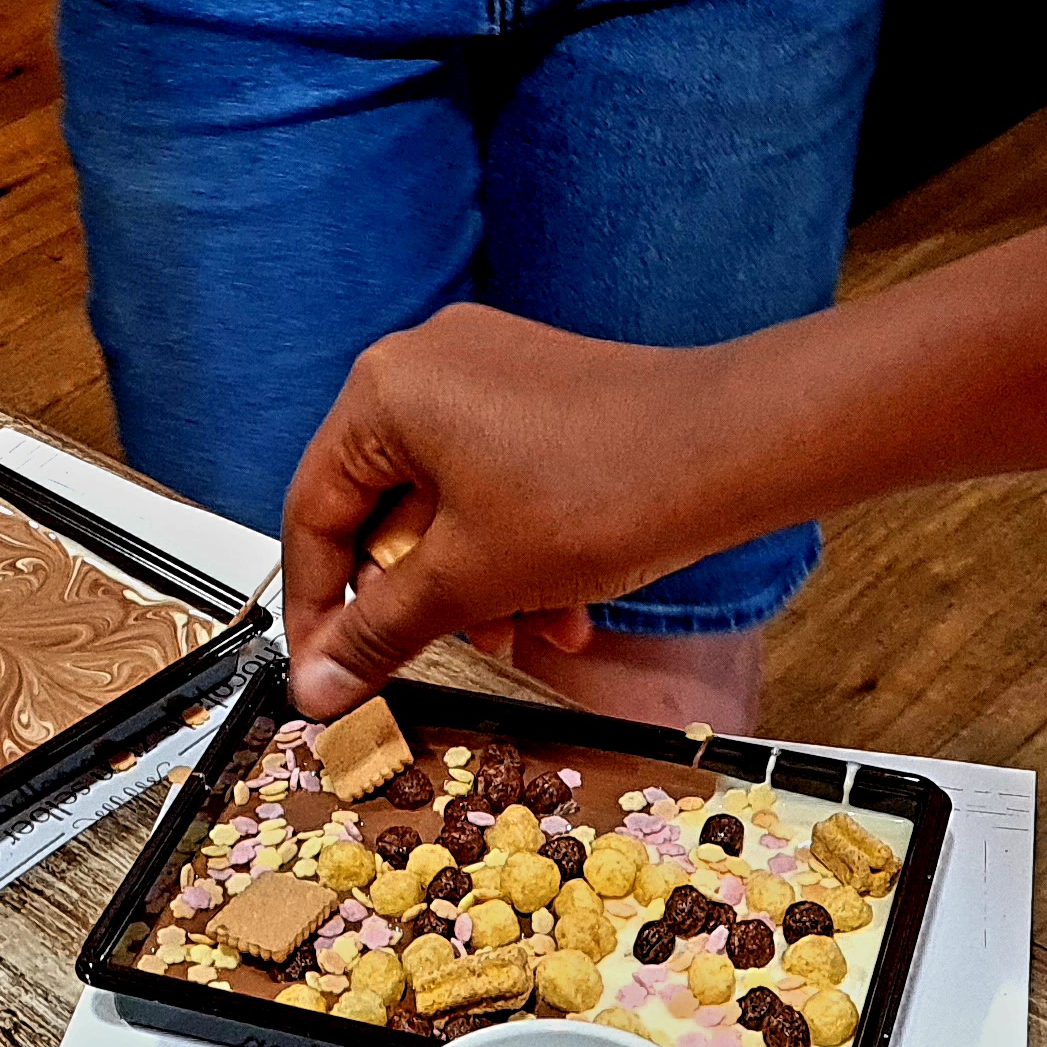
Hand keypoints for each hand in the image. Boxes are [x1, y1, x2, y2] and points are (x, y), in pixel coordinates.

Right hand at [278, 305, 754, 718]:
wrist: (733, 449)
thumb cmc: (604, 488)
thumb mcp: (470, 580)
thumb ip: (382, 630)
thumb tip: (319, 682)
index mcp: (384, 390)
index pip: (312, 514)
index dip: (317, 608)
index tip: (325, 672)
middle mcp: (427, 364)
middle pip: (382, 511)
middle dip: (417, 599)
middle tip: (426, 660)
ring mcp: (488, 372)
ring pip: (446, 506)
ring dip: (474, 585)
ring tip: (517, 635)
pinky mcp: (539, 393)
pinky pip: (494, 482)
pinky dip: (513, 548)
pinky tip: (559, 606)